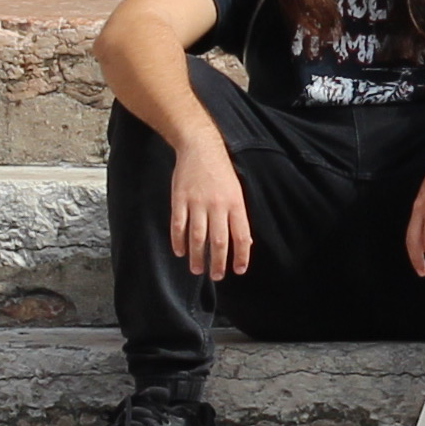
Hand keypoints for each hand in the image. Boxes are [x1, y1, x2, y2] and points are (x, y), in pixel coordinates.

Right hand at [166, 132, 252, 279]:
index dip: (241, 256)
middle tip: (216, 276)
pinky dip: (178, 241)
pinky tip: (179, 252)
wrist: (201, 148)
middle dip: (218, 262)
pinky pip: (178, 225)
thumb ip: (239, 217)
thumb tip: (246, 242)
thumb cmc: (222, 173)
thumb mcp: (237, 192)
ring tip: (197, 269)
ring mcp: (197, 202)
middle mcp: (218, 205)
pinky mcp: (179, 199)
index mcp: (236, 204)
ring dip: (197, 256)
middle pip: (219, 241)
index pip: (242, 236)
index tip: (239, 270)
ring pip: (197, 237)